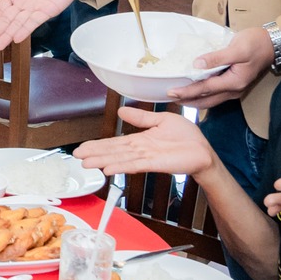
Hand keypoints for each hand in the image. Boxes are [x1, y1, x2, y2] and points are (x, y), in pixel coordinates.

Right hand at [75, 106, 220, 179]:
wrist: (203, 151)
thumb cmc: (187, 137)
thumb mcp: (161, 120)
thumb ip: (141, 117)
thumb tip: (122, 110)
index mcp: (140, 139)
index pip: (115, 142)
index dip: (98, 144)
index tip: (83, 147)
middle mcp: (140, 150)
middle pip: (113, 152)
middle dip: (94, 154)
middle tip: (77, 156)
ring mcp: (146, 158)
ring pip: (119, 159)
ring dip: (102, 161)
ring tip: (86, 164)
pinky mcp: (155, 164)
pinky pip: (134, 165)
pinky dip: (120, 167)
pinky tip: (107, 169)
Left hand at [166, 26, 272, 108]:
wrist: (273, 44)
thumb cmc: (255, 44)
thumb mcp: (236, 48)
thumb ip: (217, 57)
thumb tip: (197, 64)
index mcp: (234, 82)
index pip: (205, 89)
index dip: (187, 91)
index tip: (171, 92)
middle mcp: (234, 89)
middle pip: (207, 99)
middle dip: (188, 100)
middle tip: (170, 98)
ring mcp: (235, 89)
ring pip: (211, 99)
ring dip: (195, 100)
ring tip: (180, 98)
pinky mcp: (235, 84)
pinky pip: (216, 94)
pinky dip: (204, 95)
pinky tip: (196, 92)